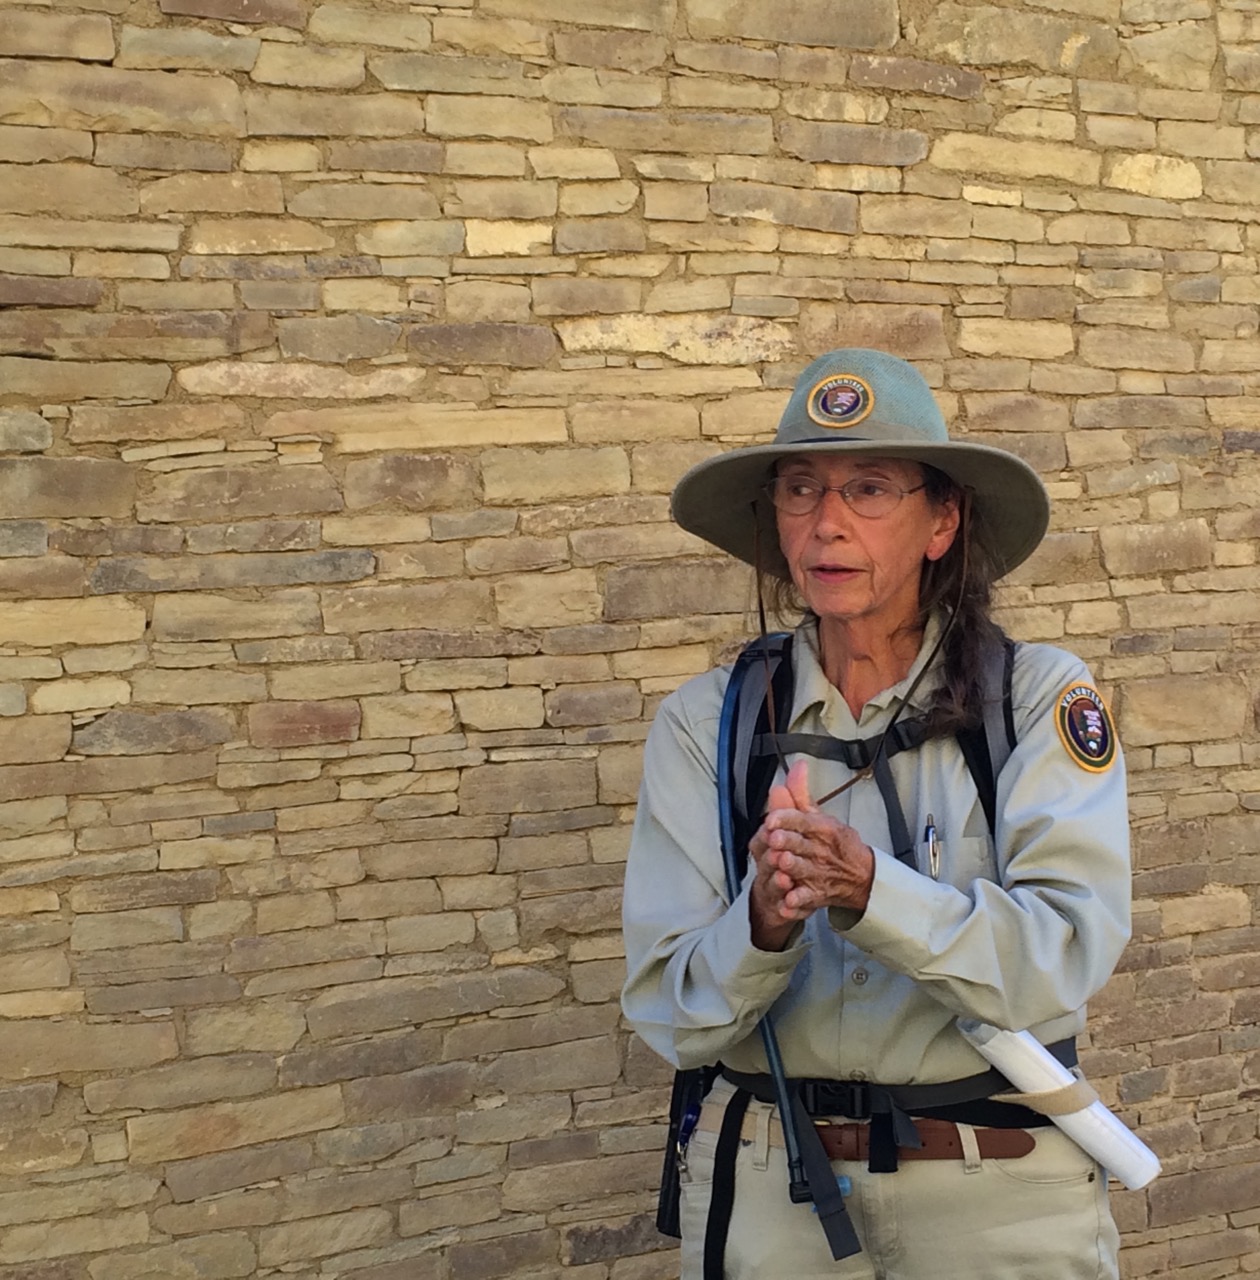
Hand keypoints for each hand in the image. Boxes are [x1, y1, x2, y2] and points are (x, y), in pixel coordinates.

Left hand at [749, 762, 874, 948]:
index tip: (771, 819)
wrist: (862, 876)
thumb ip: (801, 793)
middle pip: (801, 844)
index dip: (786, 818)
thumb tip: (797, 765)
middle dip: (788, 841)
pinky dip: (798, 902)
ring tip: (781, 866)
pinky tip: (787, 902)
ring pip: (803, 870)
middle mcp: (821, 850)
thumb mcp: (820, 816)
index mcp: (823, 828)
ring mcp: (819, 873)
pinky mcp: (818, 894)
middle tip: (774, 839)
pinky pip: (807, 899)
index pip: (803, 820)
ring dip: (792, 868)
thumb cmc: (835, 843)